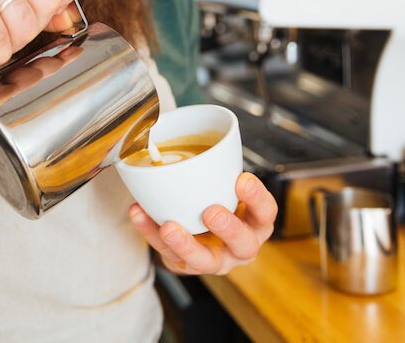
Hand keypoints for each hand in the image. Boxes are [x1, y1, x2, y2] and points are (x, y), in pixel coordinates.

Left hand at [128, 172, 276, 274]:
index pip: (265, 212)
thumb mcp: (225, 184)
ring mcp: (216, 260)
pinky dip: (151, 233)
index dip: (257, 197)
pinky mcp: (188, 266)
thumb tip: (195, 138)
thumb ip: (218, 169)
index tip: (241, 179)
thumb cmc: (216, 199)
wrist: (199, 230)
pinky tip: (139, 213)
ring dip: (186, 244)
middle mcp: (240, 245)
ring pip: (205, 261)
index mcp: (255, 222)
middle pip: (243, 244)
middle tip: (211, 212)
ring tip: (169, 227)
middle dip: (228, 229)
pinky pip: (169, 254)